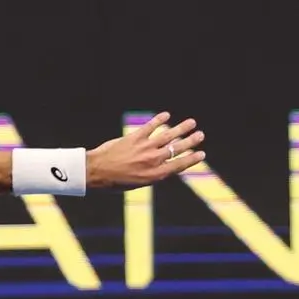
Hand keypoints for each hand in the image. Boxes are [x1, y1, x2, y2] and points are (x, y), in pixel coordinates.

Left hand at [85, 113, 204, 189]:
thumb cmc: (115, 182)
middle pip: (177, 149)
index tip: (202, 153)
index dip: (192, 159)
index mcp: (155, 175)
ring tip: (191, 122)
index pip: (179, 165)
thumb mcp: (138, 183)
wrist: (96, 173)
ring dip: (181, 128)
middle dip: (191, 141)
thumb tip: (163, 164)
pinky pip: (150, 126)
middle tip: (201, 134)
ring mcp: (144, 148)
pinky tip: (167, 115)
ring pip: (168, 136)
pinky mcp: (134, 138)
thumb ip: (152, 173)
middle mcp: (152, 161)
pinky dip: (159, 120)